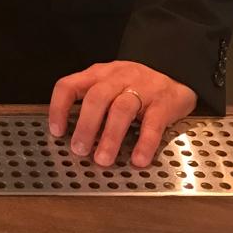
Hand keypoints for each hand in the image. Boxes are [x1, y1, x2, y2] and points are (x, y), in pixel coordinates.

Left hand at [48, 61, 197, 167]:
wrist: (175, 74)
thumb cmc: (135, 85)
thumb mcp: (109, 85)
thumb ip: (92, 104)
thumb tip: (73, 136)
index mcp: (99, 74)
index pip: (70, 85)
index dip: (59, 107)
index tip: (57, 131)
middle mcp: (118, 78)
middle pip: (96, 97)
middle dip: (86, 126)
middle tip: (79, 150)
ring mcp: (142, 88)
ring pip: (121, 109)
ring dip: (110, 136)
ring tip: (103, 159)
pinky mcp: (163, 103)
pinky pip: (153, 123)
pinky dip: (145, 143)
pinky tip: (138, 159)